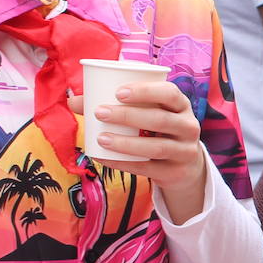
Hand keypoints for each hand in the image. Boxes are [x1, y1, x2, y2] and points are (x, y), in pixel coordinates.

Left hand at [68, 83, 206, 223]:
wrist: (183, 165)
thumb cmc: (158, 130)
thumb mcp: (147, 113)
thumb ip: (115, 104)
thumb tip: (74, 101)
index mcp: (181, 105)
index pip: (170, 93)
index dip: (146, 91)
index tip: (118, 92)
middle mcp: (188, 126)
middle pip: (160, 120)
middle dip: (128, 115)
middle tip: (99, 112)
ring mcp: (185, 151)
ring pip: (156, 147)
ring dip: (126, 143)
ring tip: (100, 138)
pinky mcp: (175, 172)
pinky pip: (148, 168)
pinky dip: (123, 163)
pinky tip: (104, 158)